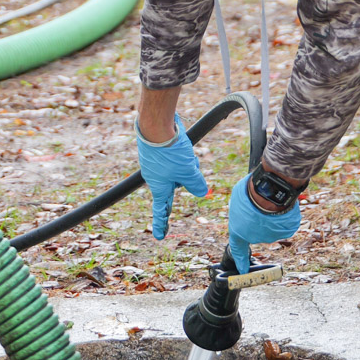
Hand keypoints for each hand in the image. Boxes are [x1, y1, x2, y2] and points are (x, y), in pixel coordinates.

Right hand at [135, 114, 207, 239]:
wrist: (156, 123)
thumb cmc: (168, 151)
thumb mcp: (187, 171)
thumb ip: (196, 184)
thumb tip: (202, 192)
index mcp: (159, 186)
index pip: (161, 210)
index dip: (161, 224)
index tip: (160, 236)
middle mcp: (156, 176)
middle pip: (178, 183)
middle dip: (187, 175)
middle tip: (187, 163)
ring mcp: (157, 163)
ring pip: (180, 168)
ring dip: (187, 161)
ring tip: (184, 150)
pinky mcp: (159, 150)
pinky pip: (175, 155)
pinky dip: (181, 150)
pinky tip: (180, 142)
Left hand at [228, 173, 300, 271]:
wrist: (270, 191)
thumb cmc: (251, 192)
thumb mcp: (238, 196)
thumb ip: (242, 207)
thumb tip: (247, 207)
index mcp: (239, 231)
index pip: (238, 248)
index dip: (240, 259)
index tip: (242, 270)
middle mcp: (255, 238)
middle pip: (258, 229)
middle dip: (258, 219)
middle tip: (259, 202)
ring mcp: (272, 236)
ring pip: (272, 225)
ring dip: (271, 216)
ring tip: (270, 201)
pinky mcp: (286, 231)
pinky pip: (284, 222)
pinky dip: (283, 214)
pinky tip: (281, 205)